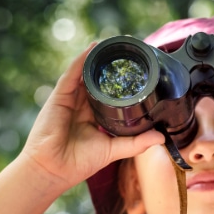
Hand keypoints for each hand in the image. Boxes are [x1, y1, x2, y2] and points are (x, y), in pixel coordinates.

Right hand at [18, 43, 163, 191]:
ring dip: (97, 58)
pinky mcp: (59, 97)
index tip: (136, 71)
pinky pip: (71, 75)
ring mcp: (70, 100)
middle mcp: (81, 105)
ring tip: (112, 43)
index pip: (109, 95)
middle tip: (128, 50)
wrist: (53, 170)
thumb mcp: (113, 150)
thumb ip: (136, 143)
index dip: (120, 83)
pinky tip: (92, 49)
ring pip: (85, 73)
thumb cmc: (78, 163)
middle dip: (110, 66)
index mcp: (93, 116)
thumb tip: (160, 138)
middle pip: (97, 81)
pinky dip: (81, 61)